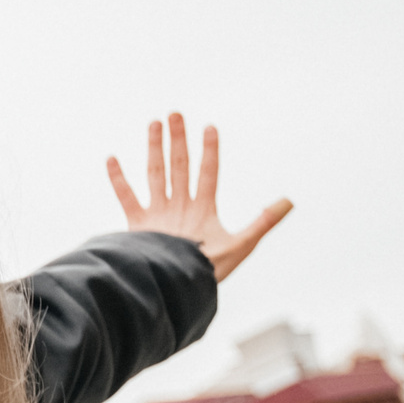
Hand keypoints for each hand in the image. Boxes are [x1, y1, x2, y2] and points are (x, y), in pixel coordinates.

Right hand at [105, 112, 292, 282]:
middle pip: (180, 166)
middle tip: (176, 113)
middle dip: (179, 140)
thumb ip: (263, 222)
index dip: (210, 150)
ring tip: (154, 123)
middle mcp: (181, 207)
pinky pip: (127, 197)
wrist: (175, 288)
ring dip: (154, 148)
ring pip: (155, 173)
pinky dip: (118, 179)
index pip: (208, 172)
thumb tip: (290, 201)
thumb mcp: (241, 245)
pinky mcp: (138, 225)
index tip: (210, 127)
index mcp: (203, 209)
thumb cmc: (208, 271)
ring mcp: (159, 214)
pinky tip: (113, 158)